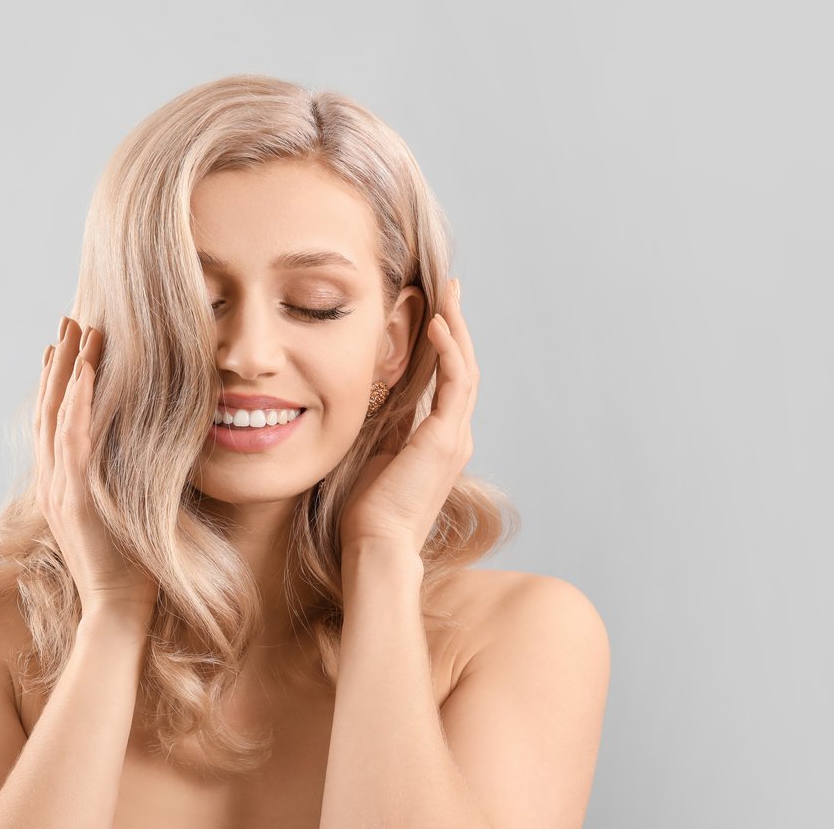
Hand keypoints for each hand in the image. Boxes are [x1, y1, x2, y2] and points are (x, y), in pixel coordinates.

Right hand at [34, 316, 158, 614]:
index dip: (55, 382)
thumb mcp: (123, 514)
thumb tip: (149, 450)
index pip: (52, 422)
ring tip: (78, 329)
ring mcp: (60, 488)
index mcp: (60, 486)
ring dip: (68, 368)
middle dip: (58, 361)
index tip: (60, 347)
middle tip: (66, 320)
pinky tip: (88, 372)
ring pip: (57, 414)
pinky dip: (78, 402)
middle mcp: (52, 481)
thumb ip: (124, 482)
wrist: (117, 610)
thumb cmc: (130, 569)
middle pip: (48, 407)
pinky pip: (74, 439)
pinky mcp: (76, 496)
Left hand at [338, 278, 478, 558]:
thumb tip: (373, 398)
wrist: (377, 545)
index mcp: (440, 441)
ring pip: (465, 369)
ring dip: (456, 328)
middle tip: (448, 289)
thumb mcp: (375, 455)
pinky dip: (448, 350)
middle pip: (463, 367)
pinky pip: (455, 383)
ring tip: (446, 293)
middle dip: (456, 325)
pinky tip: (437, 324)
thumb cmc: (368, 511)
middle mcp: (455, 436)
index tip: (434, 312)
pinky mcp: (446, 439)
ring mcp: (455, 437)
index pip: (448, 381)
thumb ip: (384, 427)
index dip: (444, 345)